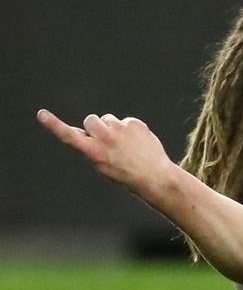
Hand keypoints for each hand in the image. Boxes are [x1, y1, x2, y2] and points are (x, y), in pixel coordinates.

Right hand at [36, 109, 173, 192]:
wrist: (154, 175)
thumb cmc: (124, 173)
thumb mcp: (101, 165)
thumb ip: (90, 147)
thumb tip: (84, 129)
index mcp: (94, 153)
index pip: (70, 137)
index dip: (54, 125)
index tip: (41, 114)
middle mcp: (106, 139)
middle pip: (90, 119)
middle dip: (94, 126)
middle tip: (106, 140)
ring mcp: (122, 129)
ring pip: (108, 119)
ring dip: (112, 127)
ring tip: (124, 144)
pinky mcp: (135, 123)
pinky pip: (124, 121)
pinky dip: (128, 129)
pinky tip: (136, 142)